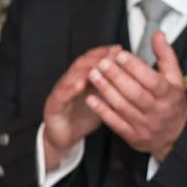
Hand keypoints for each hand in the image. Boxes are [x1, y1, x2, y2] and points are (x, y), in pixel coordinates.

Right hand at [42, 45, 121, 164]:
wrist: (64, 136)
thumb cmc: (83, 116)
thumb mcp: (103, 99)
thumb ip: (113, 86)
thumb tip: (134, 76)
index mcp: (84, 79)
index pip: (93, 60)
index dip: (105, 53)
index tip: (119, 50)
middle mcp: (71, 82)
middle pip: (82, 64)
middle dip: (96, 58)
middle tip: (109, 55)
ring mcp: (61, 92)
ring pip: (70, 76)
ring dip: (83, 70)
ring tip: (96, 67)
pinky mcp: (53, 106)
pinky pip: (60, 95)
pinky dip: (69, 89)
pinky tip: (78, 86)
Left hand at [86, 36, 186, 163]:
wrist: (174, 137)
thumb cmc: (171, 103)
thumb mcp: (175, 79)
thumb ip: (166, 56)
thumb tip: (157, 35)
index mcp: (169, 95)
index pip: (152, 80)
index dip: (135, 68)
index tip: (121, 55)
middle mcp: (157, 110)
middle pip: (135, 93)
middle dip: (116, 77)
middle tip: (102, 62)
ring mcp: (144, 124)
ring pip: (123, 107)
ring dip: (106, 90)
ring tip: (93, 74)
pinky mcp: (132, 135)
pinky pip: (115, 123)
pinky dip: (102, 110)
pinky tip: (91, 98)